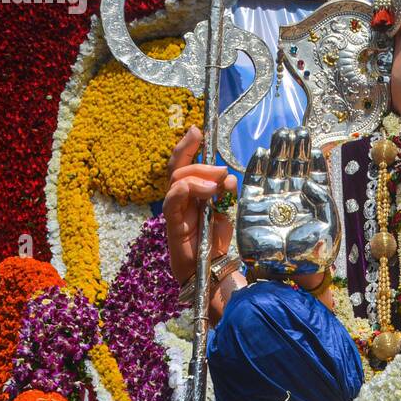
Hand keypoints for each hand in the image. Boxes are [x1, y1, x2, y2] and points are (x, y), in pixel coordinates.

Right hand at [164, 125, 236, 284]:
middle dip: (202, 164)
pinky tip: (201, 192)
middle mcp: (180, 199)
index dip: (187, 146)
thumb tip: (228, 177)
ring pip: (177, 182)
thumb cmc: (216, 241)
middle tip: (221, 172)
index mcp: (191, 193)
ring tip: (217, 187)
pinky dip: (183, 190)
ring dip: (198, 177)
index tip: (197, 129)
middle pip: (180, 169)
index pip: (184, 164)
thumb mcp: (225, 210)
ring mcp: (175, 211)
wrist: (212, 271)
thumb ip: (225, 192)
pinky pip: (172, 202)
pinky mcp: (173, 225)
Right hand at [237, 127, 340, 276]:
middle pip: (293, 167)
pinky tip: (263, 151)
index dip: (311, 157)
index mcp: (312, 203)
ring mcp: (271, 203)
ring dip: (279, 152)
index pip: (312, 174)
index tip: (312, 141)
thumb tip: (309, 180)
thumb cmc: (312, 252)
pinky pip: (253, 183)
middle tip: (295, 129)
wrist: (287, 271)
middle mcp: (291, 200)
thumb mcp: (329, 223)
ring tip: (282, 132)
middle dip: (294, 148)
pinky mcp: (252, 209)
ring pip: (275, 171)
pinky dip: (256, 167)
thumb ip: (323, 198)